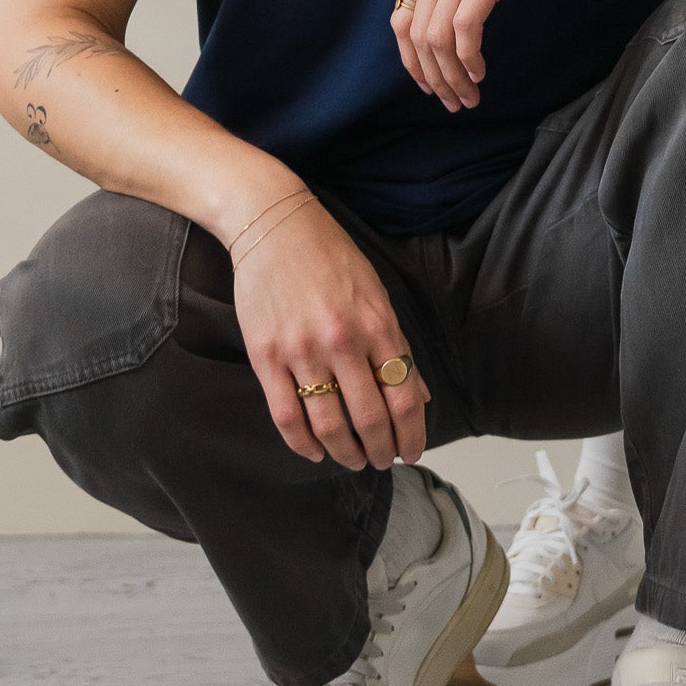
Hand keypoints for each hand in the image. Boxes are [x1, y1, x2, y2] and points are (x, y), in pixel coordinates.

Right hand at [231, 197, 429, 468]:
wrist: (274, 224)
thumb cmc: (329, 255)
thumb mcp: (377, 294)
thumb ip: (397, 346)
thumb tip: (419, 394)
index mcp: (378, 324)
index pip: (405, 398)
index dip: (412, 435)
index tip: (412, 452)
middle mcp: (344, 341)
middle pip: (370, 419)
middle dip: (381, 451)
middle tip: (383, 461)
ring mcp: (302, 351)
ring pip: (329, 425)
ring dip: (346, 453)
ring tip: (353, 461)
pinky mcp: (266, 356)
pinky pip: (286, 416)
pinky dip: (302, 444)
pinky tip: (314, 452)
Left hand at [392, 0, 583, 110]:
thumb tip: (468, 0)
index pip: (402, 18)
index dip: (410, 59)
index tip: (429, 83)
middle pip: (416, 36)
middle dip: (432, 78)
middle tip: (453, 102)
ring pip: (437, 39)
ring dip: (451, 76)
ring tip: (469, 96)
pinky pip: (465, 29)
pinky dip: (468, 58)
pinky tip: (480, 71)